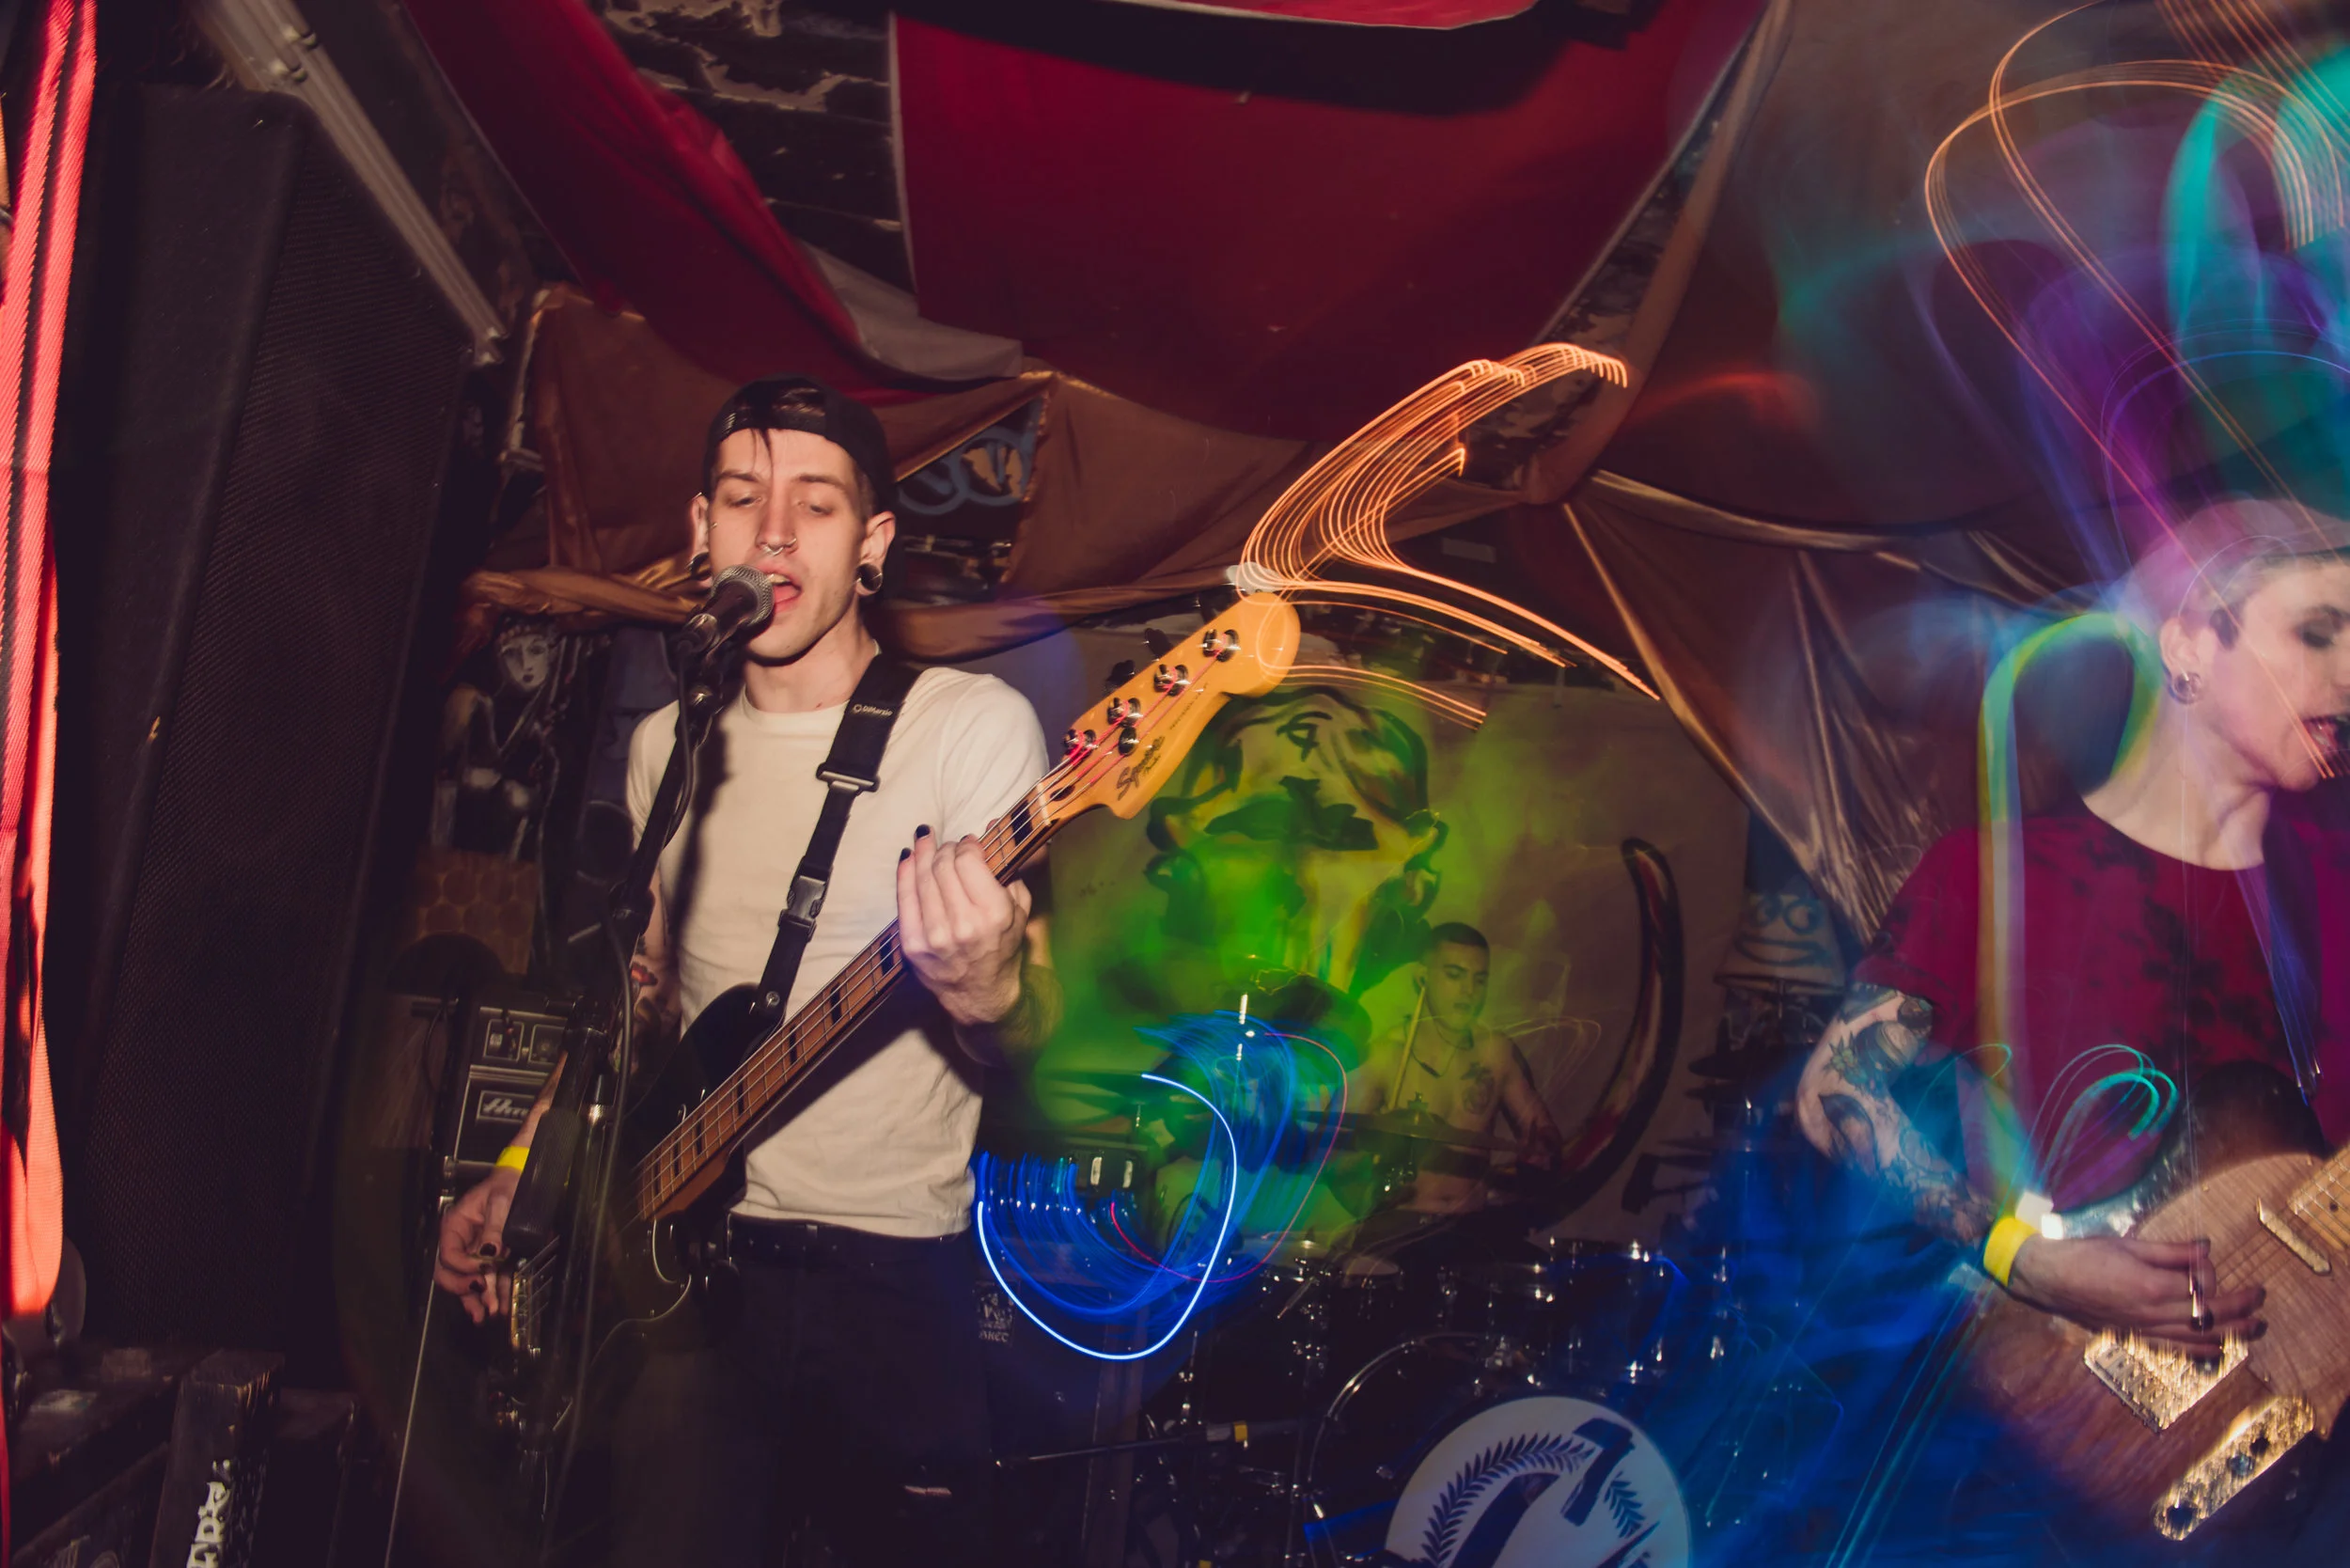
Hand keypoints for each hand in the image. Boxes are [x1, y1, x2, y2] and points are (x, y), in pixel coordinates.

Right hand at [434, 1168, 520, 1322]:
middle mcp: (462, 1242)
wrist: (522, 1181)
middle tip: (481, 1295)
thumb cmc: (507, 1185)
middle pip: (449, 1273)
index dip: (463, 1266)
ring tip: (487, 1313)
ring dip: (476, 1299)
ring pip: (467, 1282)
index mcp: (456, 1225)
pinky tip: (497, 1305)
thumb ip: (494, 1226)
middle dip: (464, 1288)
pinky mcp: (491, 1260)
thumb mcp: (501, 1201)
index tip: (483, 1268)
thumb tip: (490, 1252)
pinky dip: (491, 1293)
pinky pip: (487, 1280)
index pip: (449, 1254)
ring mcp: (474, 1253)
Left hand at [898, 828, 1030, 1027]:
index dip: (967, 845)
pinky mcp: (913, 945)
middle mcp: (963, 924)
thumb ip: (1010, 869)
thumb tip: (995, 826)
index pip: (969, 861)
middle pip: (943, 866)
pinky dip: (905, 873)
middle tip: (950, 846)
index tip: (970, 842)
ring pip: (922, 878)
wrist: (980, 995)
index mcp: (993, 914)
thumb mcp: (1020, 910)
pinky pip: (904, 899)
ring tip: (925, 839)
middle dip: (946, 849)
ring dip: (922, 853)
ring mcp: (934, 936)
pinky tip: (908, 858)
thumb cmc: (1002, 949)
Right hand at [2005, 1234, 2262, 1347]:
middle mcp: (2153, 1314)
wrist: (2047, 1278)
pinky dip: (2201, 1350)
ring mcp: (2145, 1329)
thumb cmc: (2084, 1255)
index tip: (2203, 1259)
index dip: (2210, 1273)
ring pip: (2199, 1337)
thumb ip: (2170, 1250)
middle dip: (2241, 1308)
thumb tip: (2206, 1248)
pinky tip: (2218, 1349)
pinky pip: (2176, 1349)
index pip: (2201, 1285)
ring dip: (2233, 1332)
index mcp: (2151, 1285)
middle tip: (2261, 1299)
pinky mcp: (2136, 1337)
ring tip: (2256, 1328)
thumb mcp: (2128, 1244)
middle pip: (2209, 1316)